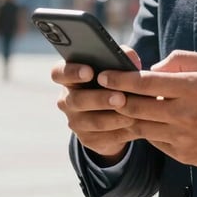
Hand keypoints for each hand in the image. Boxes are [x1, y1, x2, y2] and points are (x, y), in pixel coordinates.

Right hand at [51, 46, 142, 163]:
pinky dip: (122, 132)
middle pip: (77, 100)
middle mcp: (67, 100)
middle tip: (121, 97)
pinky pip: (104, 137)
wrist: (115, 111)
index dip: (71, 72)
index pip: (59, 73)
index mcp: (69, 77)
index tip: (89, 71)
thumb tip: (130, 57)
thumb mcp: (116, 67)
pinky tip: (136, 126)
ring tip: (133, 115)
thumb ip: (120, 57)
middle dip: (100, 99)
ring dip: (113, 118)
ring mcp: (75, 121)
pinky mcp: (88, 139)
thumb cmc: (114, 80)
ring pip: (92, 122)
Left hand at [98, 50, 196, 168]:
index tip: (103, 74)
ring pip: (140, 126)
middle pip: (136, 107)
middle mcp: (184, 114)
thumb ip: (181, 60)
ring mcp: (182, 137)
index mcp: (191, 88)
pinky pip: (153, 140)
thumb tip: (153, 68)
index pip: (145, 83)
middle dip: (114, 98)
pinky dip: (143, 130)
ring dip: (124, 116)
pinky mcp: (181, 154)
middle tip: (99, 90)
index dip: (120, 79)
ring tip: (113, 106)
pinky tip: (138, 121)